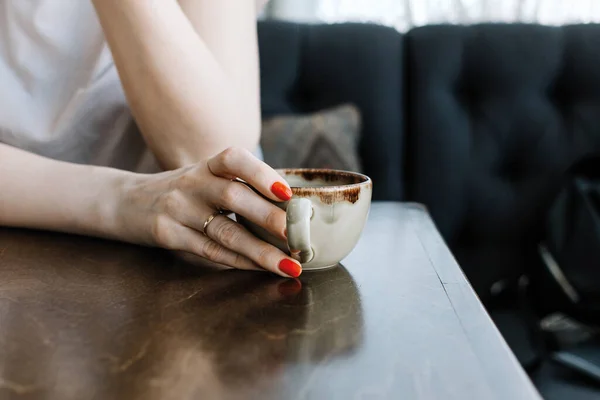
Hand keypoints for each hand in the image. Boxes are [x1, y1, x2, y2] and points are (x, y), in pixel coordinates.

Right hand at [115, 147, 301, 277]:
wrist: (124, 201)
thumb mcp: (203, 178)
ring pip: (225, 232)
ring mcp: (178, 209)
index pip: (234, 159)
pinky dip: (238, 261)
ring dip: (261, 251)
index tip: (287, 193)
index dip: (262, 173)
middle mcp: (192, 183)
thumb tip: (291, 207)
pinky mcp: (168, 234)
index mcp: (206, 166)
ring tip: (289, 265)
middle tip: (298, 236)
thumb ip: (238, 187)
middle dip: (269, 218)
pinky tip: (260, 269)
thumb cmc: (180, 192)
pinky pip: (209, 251)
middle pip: (233, 197)